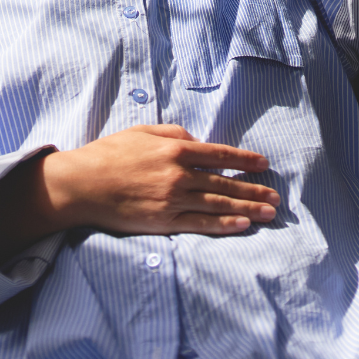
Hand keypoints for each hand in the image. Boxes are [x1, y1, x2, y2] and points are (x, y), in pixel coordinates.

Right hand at [0, 124, 279, 258]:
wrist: (83, 184)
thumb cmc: (109, 154)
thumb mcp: (142, 132)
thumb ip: (173, 133)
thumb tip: (197, 140)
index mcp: (175, 149)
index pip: (220, 155)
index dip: (244, 160)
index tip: (263, 165)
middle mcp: (180, 175)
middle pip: (225, 183)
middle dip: (254, 190)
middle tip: (276, 197)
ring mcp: (173, 200)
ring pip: (218, 205)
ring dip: (247, 209)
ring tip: (268, 213)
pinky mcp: (164, 221)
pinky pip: (200, 224)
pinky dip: (223, 225)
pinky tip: (242, 226)